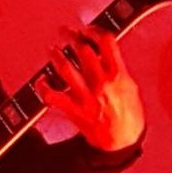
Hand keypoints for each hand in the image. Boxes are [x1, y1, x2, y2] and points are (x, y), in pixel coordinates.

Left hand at [49, 27, 144, 151]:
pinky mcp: (75, 110)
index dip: (94, 30)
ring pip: (65, 68)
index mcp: (118, 75)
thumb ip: (117, 68)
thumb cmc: (129, 115)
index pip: (106, 42)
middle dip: (71, 36)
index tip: (87, 30)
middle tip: (64, 32)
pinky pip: (53, 96)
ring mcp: (87, 96)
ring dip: (55, 55)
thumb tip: (104, 50)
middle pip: (82, 50)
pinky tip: (41, 80)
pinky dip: (43, 87)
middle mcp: (101, 83)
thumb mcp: (130, 87)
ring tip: (52, 49)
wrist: (122, 142)